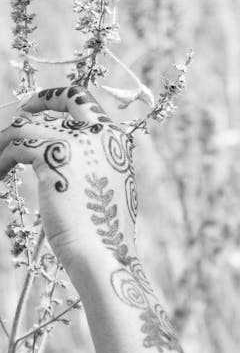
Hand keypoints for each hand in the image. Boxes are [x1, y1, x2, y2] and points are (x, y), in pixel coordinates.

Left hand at [0, 85, 136, 268]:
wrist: (102, 253)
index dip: (55, 99)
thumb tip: (61, 156)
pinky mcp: (53, 154)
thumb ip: (92, 164)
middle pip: (58, 101)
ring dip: (6, 143)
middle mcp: (100, 133)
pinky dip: (2, 159)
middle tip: (10, 132)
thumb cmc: (103, 233)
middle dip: (31, 110)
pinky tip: (0, 176)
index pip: (83, 100)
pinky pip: (17, 145)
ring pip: (27, 125)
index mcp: (116, 141)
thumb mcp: (105, 190)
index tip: (34, 108)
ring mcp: (78, 141)